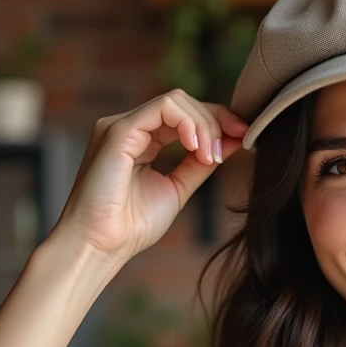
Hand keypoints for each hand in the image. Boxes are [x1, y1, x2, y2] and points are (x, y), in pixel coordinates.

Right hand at [54, 89, 248, 262]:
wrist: (101, 246)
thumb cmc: (131, 226)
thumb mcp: (177, 189)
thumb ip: (199, 164)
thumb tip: (231, 140)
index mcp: (141, 140)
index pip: (184, 115)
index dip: (217, 120)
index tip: (244, 135)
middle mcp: (129, 127)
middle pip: (183, 103)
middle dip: (216, 121)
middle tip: (231, 148)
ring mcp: (121, 125)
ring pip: (175, 101)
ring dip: (204, 125)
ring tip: (211, 156)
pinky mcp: (118, 130)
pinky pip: (162, 108)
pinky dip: (188, 124)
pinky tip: (197, 148)